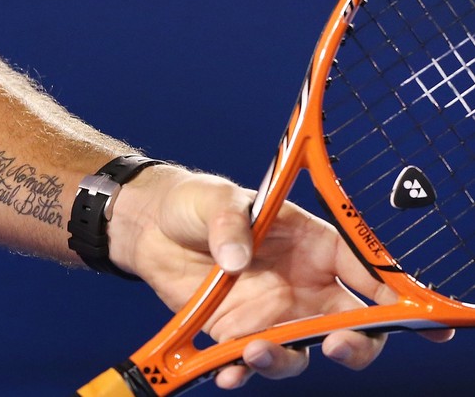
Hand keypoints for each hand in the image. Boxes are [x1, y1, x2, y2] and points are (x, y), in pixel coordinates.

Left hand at [108, 166, 452, 388]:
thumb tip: (238, 260)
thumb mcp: (216, 200)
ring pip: (299, 350)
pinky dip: (242, 374)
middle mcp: (299, 284)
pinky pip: (249, 363)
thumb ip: (231, 225)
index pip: (366, 271)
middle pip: (346, 324)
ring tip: (256, 351)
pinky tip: (227, 373)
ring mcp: (269, 312)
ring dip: (286, 360)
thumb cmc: (194, 204)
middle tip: (338, 346)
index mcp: (311, 244)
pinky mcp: (234, 332)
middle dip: (354, 344)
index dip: (398, 296)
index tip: (424, 321)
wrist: (150, 228)